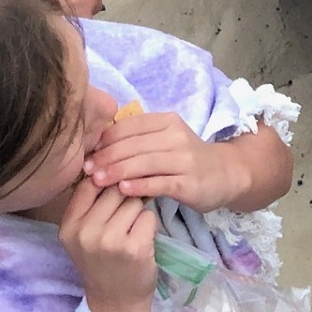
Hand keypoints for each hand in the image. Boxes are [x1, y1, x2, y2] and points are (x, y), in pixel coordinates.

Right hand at [58, 178, 157, 311]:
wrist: (116, 303)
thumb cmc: (101, 261)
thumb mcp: (83, 233)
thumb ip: (89, 202)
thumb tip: (107, 157)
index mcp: (68, 225)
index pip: (90, 181)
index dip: (107, 176)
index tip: (117, 181)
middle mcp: (85, 232)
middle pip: (115, 187)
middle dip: (126, 193)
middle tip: (126, 212)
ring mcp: (109, 241)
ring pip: (133, 200)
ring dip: (138, 209)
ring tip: (131, 229)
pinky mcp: (134, 248)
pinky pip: (148, 216)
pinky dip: (149, 224)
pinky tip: (141, 240)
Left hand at [86, 110, 237, 207]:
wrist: (225, 174)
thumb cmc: (186, 158)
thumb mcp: (165, 140)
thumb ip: (139, 140)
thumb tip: (98, 146)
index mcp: (166, 121)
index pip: (130, 126)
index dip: (106, 139)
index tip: (86, 152)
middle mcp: (176, 136)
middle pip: (134, 144)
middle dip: (107, 156)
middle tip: (86, 169)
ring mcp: (184, 159)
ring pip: (144, 162)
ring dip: (117, 171)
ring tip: (97, 180)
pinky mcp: (189, 182)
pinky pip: (160, 182)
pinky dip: (139, 185)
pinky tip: (122, 190)